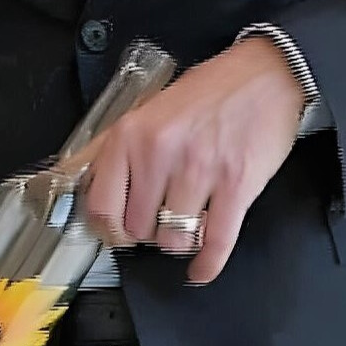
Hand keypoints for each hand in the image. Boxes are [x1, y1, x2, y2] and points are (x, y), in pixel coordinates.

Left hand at [77, 35, 307, 285]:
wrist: (263, 76)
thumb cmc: (207, 93)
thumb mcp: (147, 111)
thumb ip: (115, 149)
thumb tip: (81, 182)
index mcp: (130, 136)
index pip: (101, 206)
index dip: (109, 228)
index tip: (117, 232)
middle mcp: (159, 154)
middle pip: (138, 229)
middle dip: (148, 233)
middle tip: (159, 221)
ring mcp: (199, 171)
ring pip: (174, 239)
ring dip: (179, 241)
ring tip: (184, 226)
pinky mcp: (237, 185)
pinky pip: (216, 243)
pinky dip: (207, 264)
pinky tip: (201, 269)